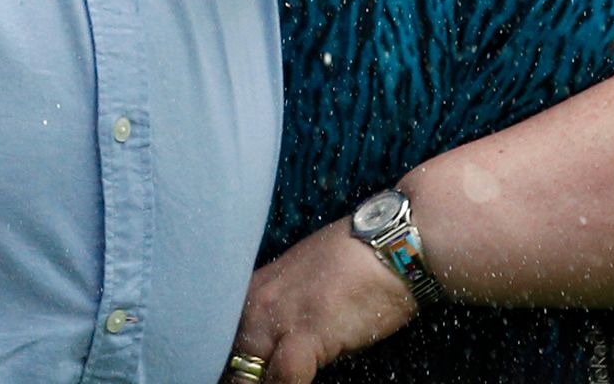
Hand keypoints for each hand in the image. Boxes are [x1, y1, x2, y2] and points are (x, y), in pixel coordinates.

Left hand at [224, 217, 418, 382]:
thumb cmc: (357, 267)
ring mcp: (276, 317)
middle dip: (233, 379)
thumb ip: (281, 317)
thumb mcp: (304, 287)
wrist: (392, 242)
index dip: (225, 366)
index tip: (227, 376)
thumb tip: (271, 355)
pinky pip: (282, 379)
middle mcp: (255, 303)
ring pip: (244, 375)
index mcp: (253, 291)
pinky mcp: (305, 332)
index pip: (221, 341)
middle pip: (227, 361)